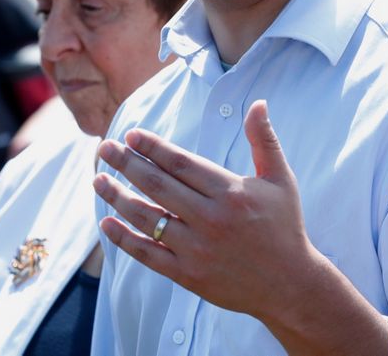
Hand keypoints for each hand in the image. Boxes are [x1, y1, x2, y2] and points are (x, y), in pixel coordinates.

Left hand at [92, 100, 323, 319]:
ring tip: (98, 179)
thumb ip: (264, 140)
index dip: (152, 147)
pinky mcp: (188, 275)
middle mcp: (211, 219)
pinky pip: (148, 254)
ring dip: (118, 197)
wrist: (290, 284)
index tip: (130, 135)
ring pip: (147, 218)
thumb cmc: (284, 226)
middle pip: (157, 186)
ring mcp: (197, 249)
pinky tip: (106, 221)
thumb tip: (257, 102)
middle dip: (126, 164)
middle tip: (104, 148)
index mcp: (231, 192)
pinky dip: (124, 238)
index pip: (181, 164)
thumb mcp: (280, 179)